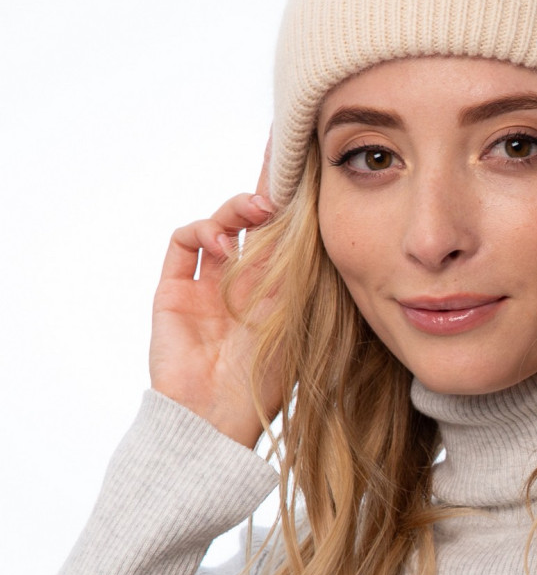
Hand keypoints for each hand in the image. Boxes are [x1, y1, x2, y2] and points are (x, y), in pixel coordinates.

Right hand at [149, 144, 279, 448]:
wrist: (216, 417)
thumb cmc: (265, 379)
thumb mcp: (296, 319)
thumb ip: (304, 276)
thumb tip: (323, 225)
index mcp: (275, 287)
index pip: (285, 232)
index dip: (293, 198)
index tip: (307, 161)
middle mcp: (242, 278)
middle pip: (251, 218)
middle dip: (263, 183)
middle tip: (278, 157)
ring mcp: (206, 281)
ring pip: (219, 223)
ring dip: (236, 208)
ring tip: (257, 211)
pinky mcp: (174, 289)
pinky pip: (183, 243)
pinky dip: (202, 231)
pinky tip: (223, 241)